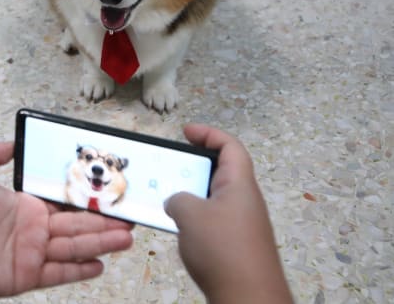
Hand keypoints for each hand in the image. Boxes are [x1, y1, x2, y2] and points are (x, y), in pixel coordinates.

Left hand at [0, 140, 132, 296]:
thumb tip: (13, 140)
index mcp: (27, 206)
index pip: (65, 204)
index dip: (89, 202)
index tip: (112, 197)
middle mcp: (34, 230)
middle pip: (77, 226)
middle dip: (105, 224)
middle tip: (132, 221)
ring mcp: (32, 254)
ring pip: (73, 248)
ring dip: (100, 244)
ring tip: (126, 240)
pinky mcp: (25, 276)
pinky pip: (57, 274)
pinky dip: (79, 271)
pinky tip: (100, 265)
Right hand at [164, 124, 292, 303]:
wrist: (249, 299)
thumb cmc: (223, 249)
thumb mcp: (189, 214)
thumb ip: (178, 198)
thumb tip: (177, 201)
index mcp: (239, 184)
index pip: (230, 146)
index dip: (209, 134)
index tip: (186, 132)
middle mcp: (245, 200)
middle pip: (222, 171)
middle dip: (196, 165)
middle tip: (172, 165)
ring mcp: (243, 224)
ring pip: (215, 197)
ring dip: (193, 194)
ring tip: (168, 198)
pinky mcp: (237, 245)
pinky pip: (214, 219)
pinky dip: (196, 217)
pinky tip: (180, 229)